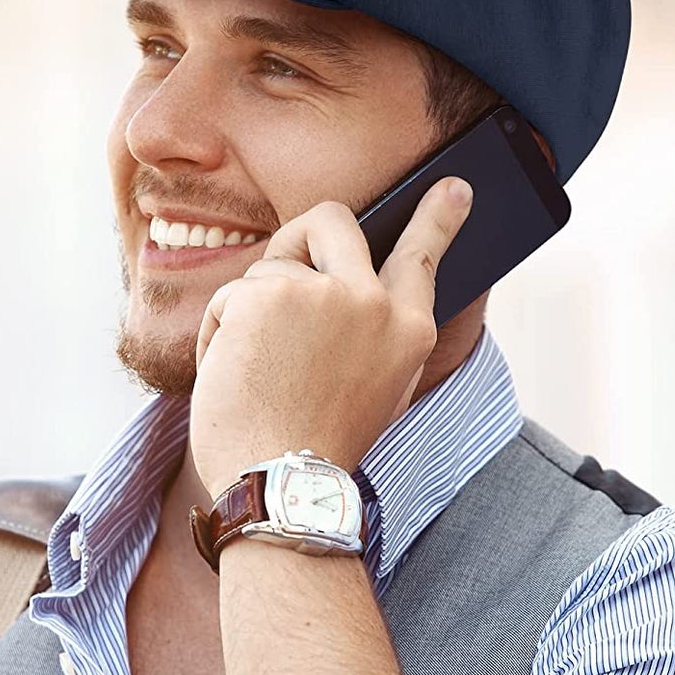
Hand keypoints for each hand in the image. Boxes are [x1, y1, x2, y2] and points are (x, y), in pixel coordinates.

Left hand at [189, 175, 473, 500]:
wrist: (283, 486)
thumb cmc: (316, 447)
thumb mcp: (374, 389)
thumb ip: (373, 333)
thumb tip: (355, 287)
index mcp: (409, 330)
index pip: (423, 256)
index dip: (437, 218)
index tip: (454, 187)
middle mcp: (375, 303)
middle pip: (332, 220)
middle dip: (296, 238)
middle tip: (279, 281)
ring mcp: (323, 292)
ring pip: (270, 265)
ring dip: (250, 311)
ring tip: (259, 373)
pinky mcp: (269, 293)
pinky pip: (232, 293)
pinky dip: (220, 332)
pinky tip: (235, 375)